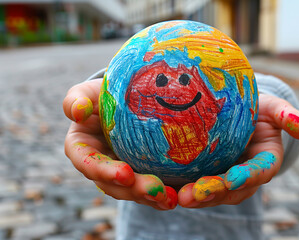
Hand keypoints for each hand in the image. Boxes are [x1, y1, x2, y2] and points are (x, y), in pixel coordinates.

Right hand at [63, 79, 176, 209]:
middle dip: (133, 190)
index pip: (88, 163)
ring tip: (169, 199)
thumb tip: (77, 112)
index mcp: (82, 148)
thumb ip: (77, 98)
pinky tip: (176, 197)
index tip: (125, 174)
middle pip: (112, 185)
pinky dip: (162, 196)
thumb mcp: (89, 92)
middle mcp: (99, 166)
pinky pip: (148, 190)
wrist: (128, 99)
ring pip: (131, 192)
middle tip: (154, 190)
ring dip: (149, 198)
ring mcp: (119, 173)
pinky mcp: (139, 174)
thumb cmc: (105, 94)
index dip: (104, 172)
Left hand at [177, 94, 298, 207]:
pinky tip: (166, 186)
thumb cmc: (257, 108)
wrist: (238, 112)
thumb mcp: (273, 108)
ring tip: (178, 196)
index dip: (246, 177)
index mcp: (264, 161)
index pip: (259, 172)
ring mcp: (225, 176)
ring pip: (212, 193)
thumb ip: (287, 116)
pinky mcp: (206, 173)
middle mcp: (245, 174)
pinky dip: (181, 187)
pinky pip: (194, 183)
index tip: (231, 178)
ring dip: (195, 197)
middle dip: (213, 194)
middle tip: (191, 196)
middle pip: (232, 190)